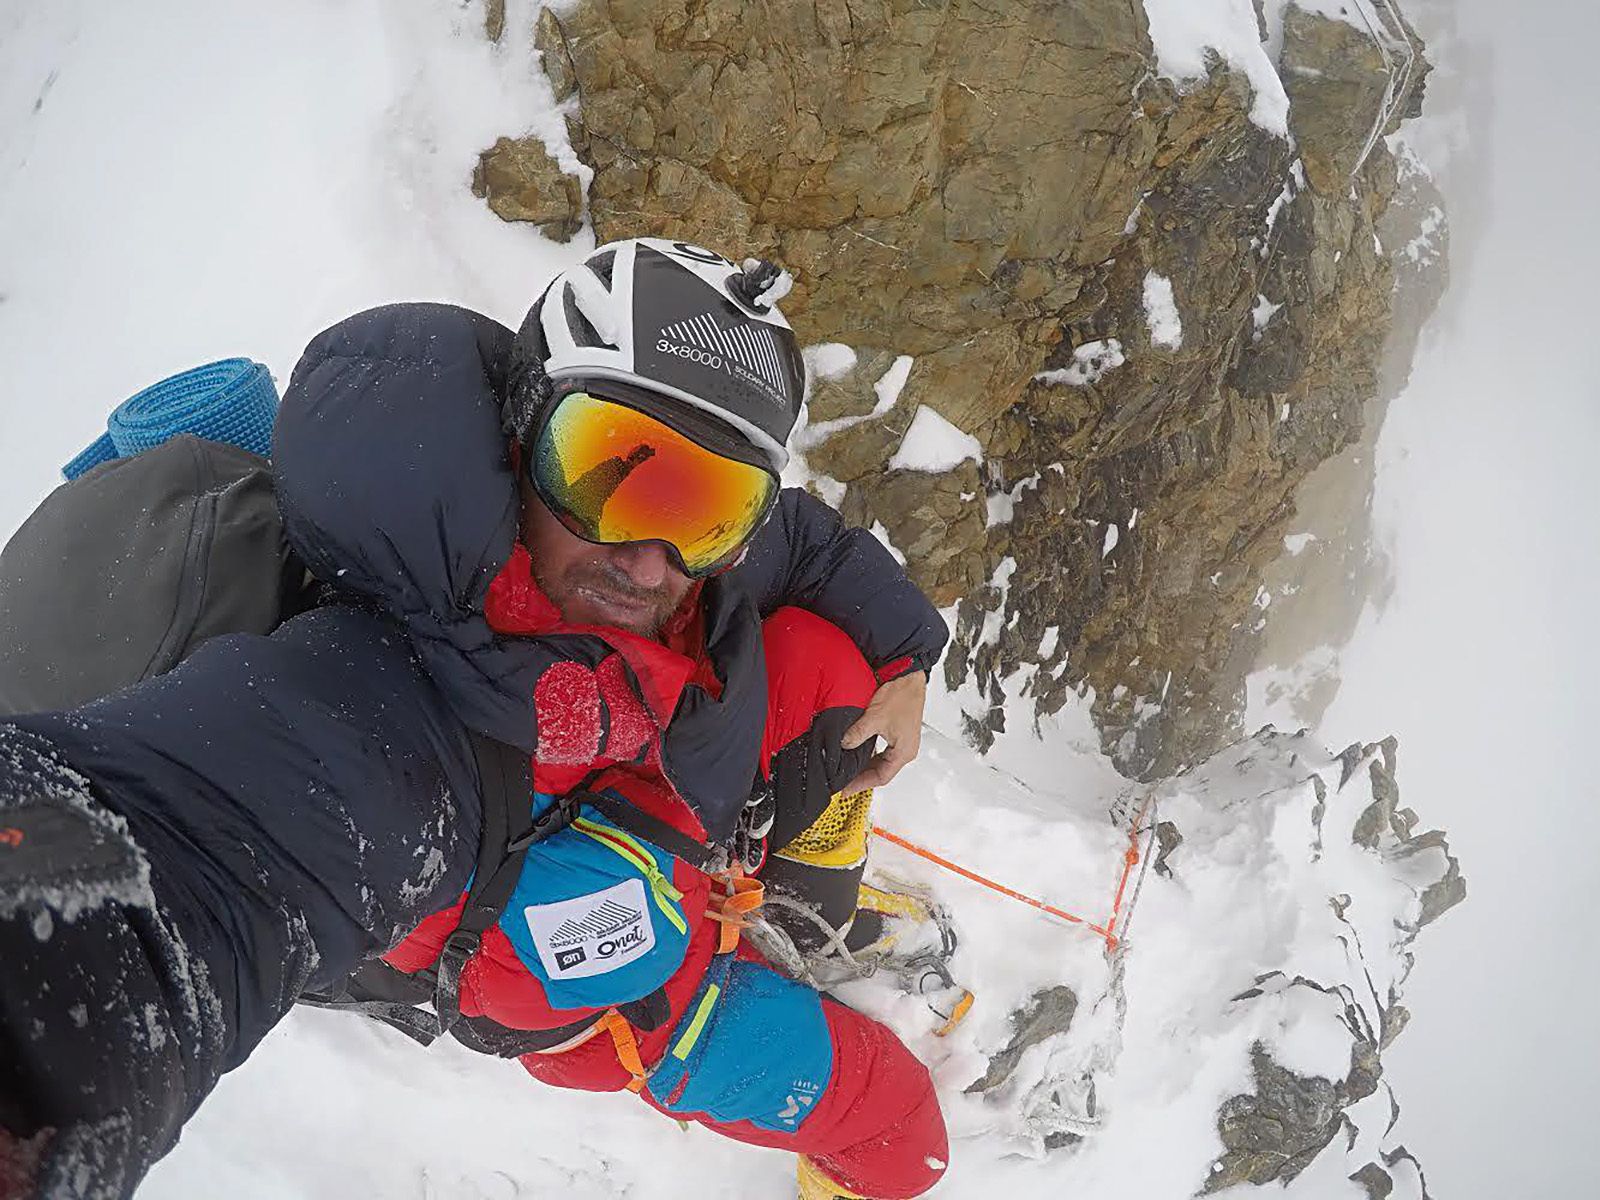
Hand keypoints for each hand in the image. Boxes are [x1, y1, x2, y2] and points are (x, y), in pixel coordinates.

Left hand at [840, 671, 926, 791]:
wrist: (908, 676)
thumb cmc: (901, 695)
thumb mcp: (875, 718)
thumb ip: (857, 734)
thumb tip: (844, 745)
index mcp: (903, 752)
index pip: (880, 777)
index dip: (861, 785)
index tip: (846, 790)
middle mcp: (905, 750)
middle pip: (881, 772)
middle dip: (862, 777)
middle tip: (843, 781)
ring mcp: (902, 742)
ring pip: (881, 762)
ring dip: (865, 766)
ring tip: (847, 770)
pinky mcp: (898, 733)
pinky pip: (882, 751)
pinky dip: (869, 754)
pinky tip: (857, 753)